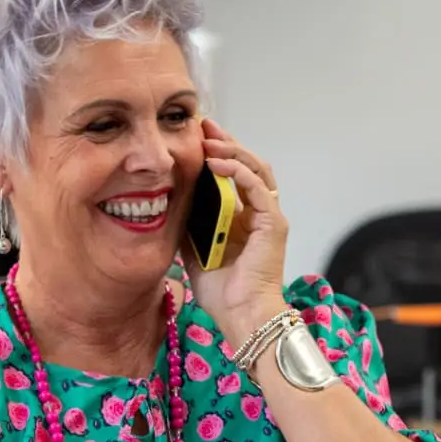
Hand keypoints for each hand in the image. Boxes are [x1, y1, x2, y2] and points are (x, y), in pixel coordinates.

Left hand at [185, 117, 290, 342]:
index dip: (218, 154)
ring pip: (256, 169)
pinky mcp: (274, 223)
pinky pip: (256, 187)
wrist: (242, 316)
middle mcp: (260, 214)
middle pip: (248, 165)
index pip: (235, 176)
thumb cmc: (222, 293)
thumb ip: (188, 225)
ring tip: (209, 137)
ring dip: (232, 150)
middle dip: (225, 142)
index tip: (195, 138)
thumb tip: (167, 203)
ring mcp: (270, 217)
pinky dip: (238, 170)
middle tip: (203, 125)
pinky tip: (216, 161)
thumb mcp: (194, 251)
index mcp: (244, 220)